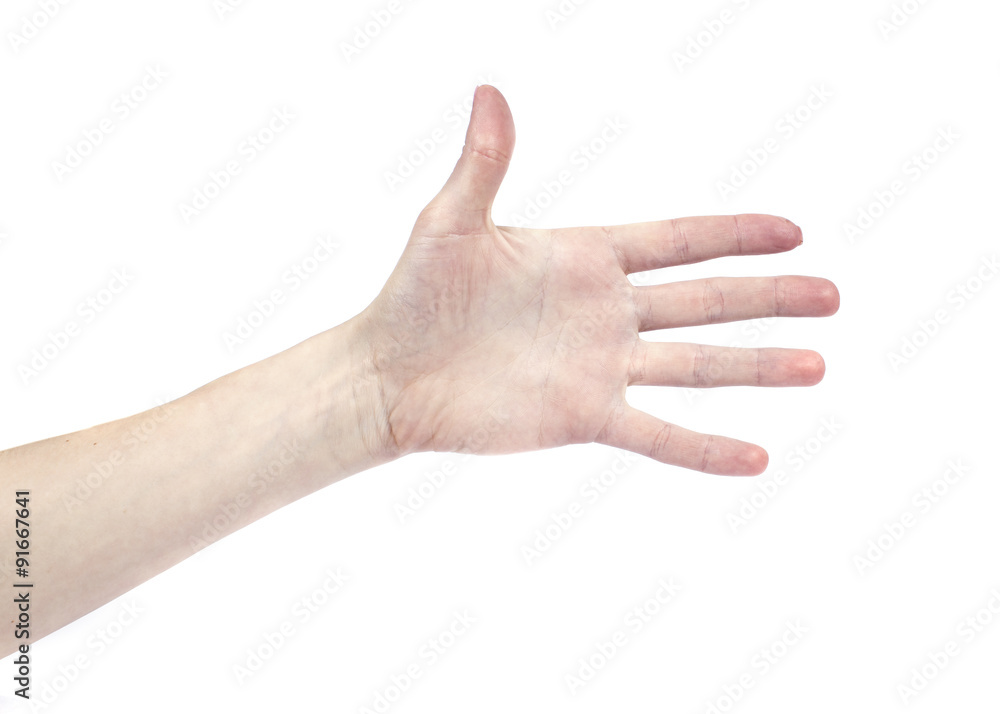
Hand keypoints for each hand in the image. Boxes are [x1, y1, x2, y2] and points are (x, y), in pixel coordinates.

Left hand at [356, 85, 838, 474]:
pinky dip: (706, 448)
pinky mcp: (584, 417)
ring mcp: (600, 367)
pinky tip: (758, 458)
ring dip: (756, 366)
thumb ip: (485, 163)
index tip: (792, 231)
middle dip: (769, 297)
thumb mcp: (451, 221)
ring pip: (696, 366)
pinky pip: (657, 434)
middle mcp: (605, 312)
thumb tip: (490, 90)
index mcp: (585, 257)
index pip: (677, 241)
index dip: (734, 236)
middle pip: (705, 300)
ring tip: (817, 364)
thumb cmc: (415, 293)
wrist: (390, 374)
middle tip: (832, 294)